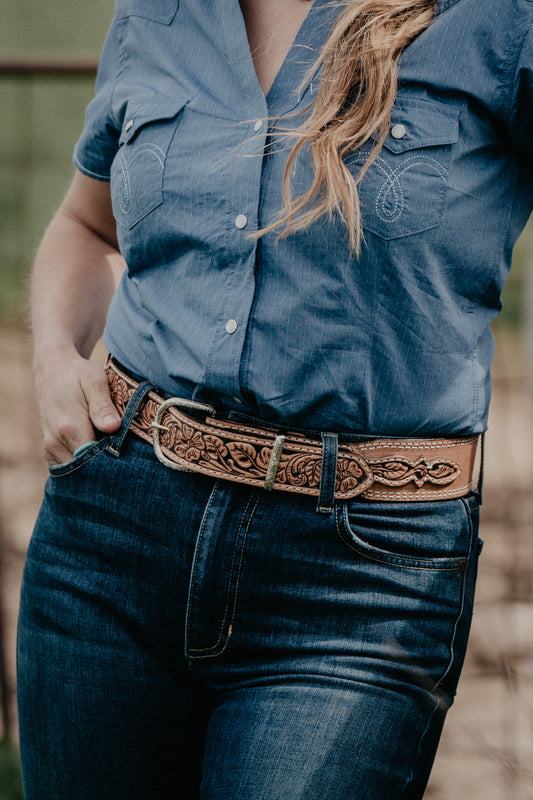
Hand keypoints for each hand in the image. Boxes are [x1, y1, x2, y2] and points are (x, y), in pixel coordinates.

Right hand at [34, 349, 121, 464]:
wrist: (51, 369)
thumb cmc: (78, 374)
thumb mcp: (94, 381)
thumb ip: (102, 406)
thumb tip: (114, 427)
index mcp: (69, 429)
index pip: (95, 461)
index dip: (114, 462)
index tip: (130, 459)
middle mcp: (56, 442)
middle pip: (87, 469)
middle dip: (106, 468)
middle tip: (127, 462)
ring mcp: (50, 448)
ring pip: (77, 471)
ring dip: (95, 467)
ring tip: (114, 456)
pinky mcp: (50, 449)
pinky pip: (69, 466)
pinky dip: (84, 465)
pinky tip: (99, 455)